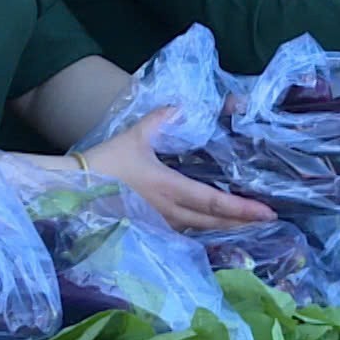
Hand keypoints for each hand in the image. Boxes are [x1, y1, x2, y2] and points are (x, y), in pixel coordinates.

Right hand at [85, 109, 275, 229]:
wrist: (72, 190)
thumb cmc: (105, 162)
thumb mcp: (135, 136)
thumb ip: (161, 120)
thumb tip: (182, 106)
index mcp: (170, 188)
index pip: (214, 202)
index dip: (241, 209)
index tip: (266, 212)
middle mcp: (169, 211)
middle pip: (213, 222)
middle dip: (241, 222)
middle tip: (268, 221)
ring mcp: (158, 223)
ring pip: (199, 229)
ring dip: (224, 228)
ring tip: (246, 225)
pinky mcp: (148, 227)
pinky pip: (182, 232)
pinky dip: (201, 230)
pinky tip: (210, 228)